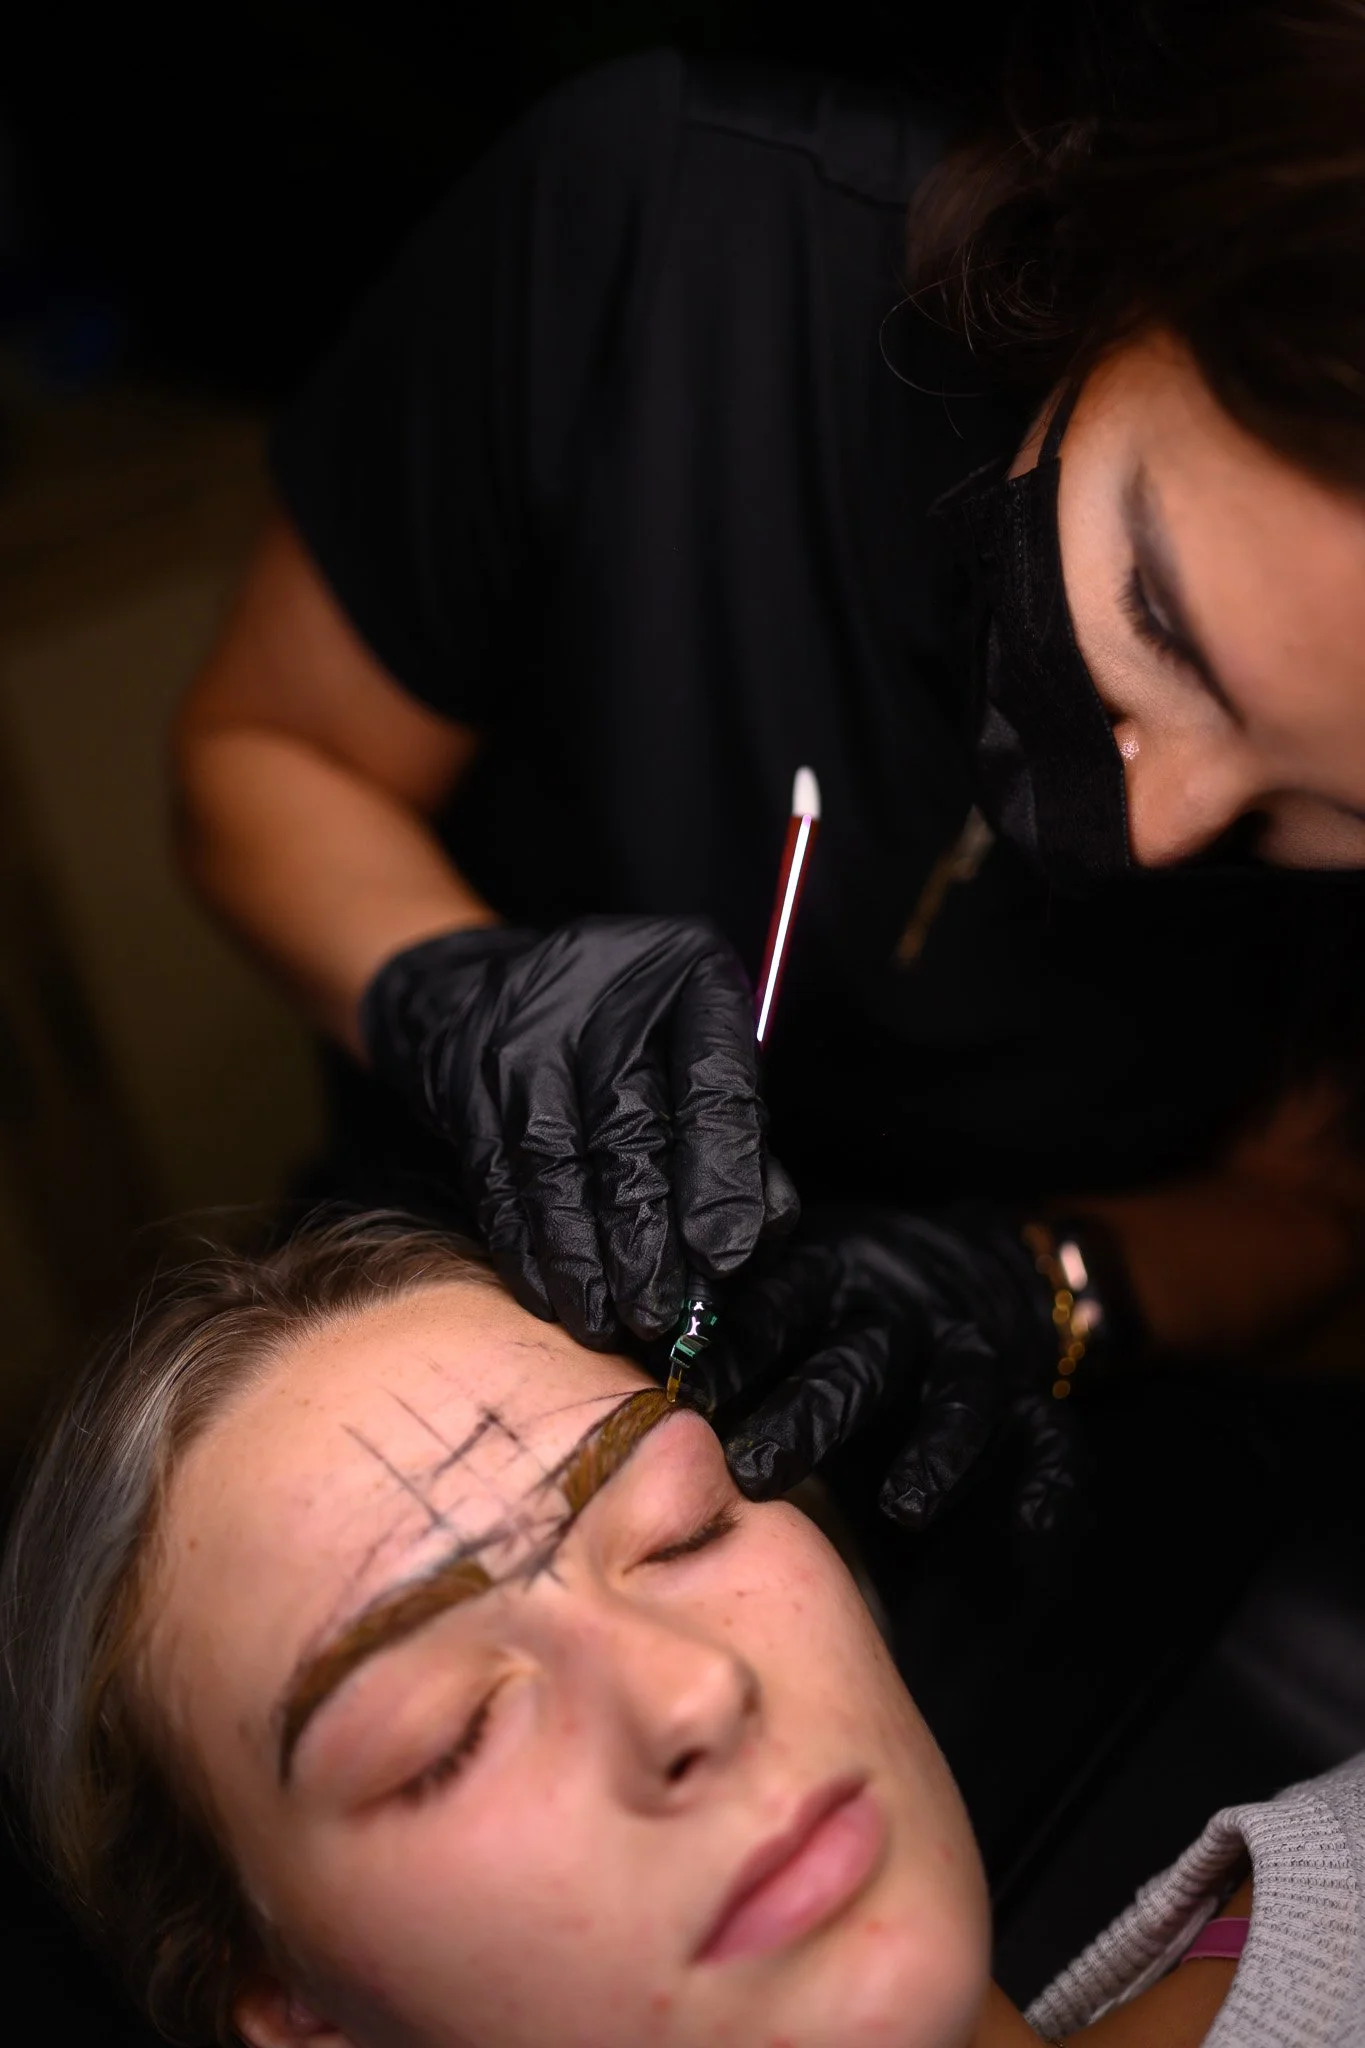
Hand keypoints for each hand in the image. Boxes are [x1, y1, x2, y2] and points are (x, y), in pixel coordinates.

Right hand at [360, 916, 797, 1343]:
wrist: (490, 982)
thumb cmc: (630, 1026)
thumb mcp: (704, 1046)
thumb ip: (737, 1131)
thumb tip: (755, 1237)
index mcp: (691, 977)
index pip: (714, 1088)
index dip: (721, 1179)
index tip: (726, 1258)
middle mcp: (602, 999)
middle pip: (628, 1134)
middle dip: (645, 1242)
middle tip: (662, 1315)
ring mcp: (523, 1039)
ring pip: (554, 1169)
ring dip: (582, 1261)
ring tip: (607, 1323)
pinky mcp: (465, 1083)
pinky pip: (496, 1181)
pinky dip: (525, 1249)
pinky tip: (551, 1298)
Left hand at [701, 1205, 1081, 1531]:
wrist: (966, 1260)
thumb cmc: (830, 1307)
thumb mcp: (777, 1292)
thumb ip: (715, 1332)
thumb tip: (603, 1361)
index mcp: (824, 1282)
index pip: (773, 1304)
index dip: (733, 1347)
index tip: (683, 1390)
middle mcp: (897, 1315)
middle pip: (856, 1360)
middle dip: (809, 1414)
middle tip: (752, 1469)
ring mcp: (970, 1354)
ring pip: (961, 1393)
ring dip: (936, 1448)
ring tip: (905, 1507)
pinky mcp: (1030, 1396)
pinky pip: (1053, 1440)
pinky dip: (1048, 1484)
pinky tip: (1031, 1526)